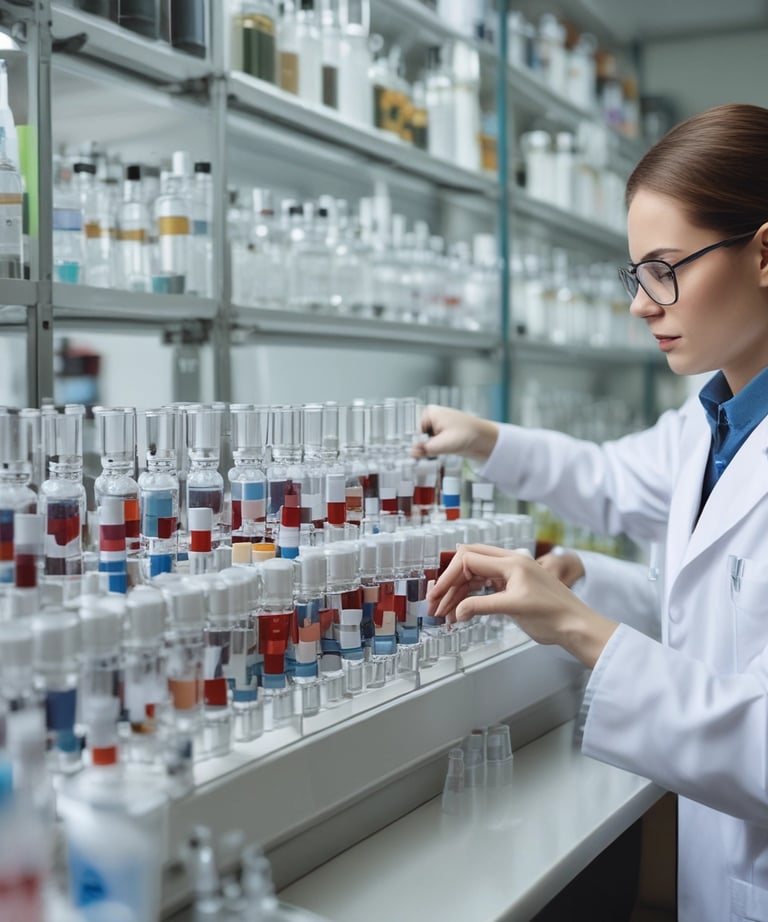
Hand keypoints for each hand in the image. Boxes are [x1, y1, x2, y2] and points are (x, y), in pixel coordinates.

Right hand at [411, 405, 499, 461]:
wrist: (485, 439)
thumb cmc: (469, 434)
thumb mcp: (443, 444)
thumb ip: (425, 449)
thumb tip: (411, 453)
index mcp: (430, 412)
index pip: (414, 431)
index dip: (418, 443)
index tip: (419, 452)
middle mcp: (433, 418)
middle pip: (419, 436)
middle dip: (424, 446)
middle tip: (434, 451)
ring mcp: (438, 426)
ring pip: (426, 442)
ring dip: (431, 449)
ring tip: (443, 449)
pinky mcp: (443, 435)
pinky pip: (433, 444)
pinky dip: (436, 450)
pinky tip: (444, 451)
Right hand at [426, 544, 616, 668]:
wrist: (577, 626)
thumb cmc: (553, 615)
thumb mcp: (513, 609)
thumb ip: (481, 606)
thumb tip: (456, 612)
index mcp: (510, 562)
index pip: (468, 560)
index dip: (448, 578)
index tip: (436, 597)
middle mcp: (510, 563)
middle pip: (468, 563)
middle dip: (449, 582)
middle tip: (435, 603)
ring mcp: (512, 574)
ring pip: (475, 576)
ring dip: (458, 592)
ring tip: (445, 613)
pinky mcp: (513, 586)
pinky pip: (485, 586)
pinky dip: (471, 597)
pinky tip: (461, 611)